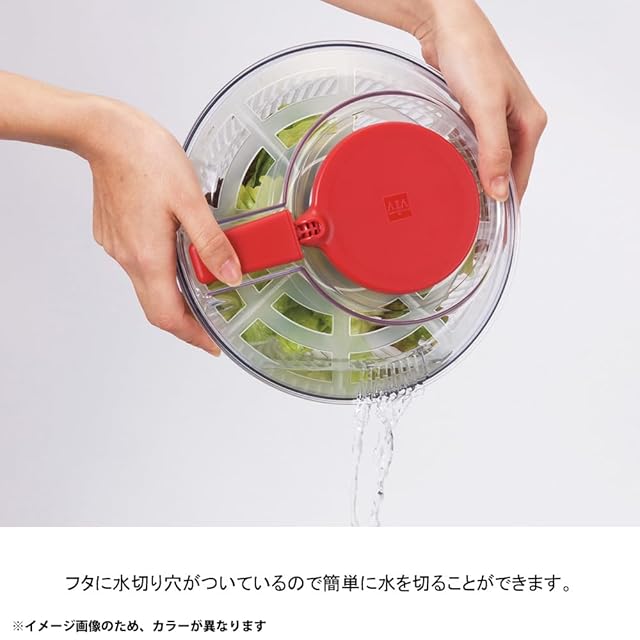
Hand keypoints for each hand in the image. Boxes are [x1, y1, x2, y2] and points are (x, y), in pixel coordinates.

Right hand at [82, 98, 241, 354]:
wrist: (106, 133)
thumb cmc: (145, 158)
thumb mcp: (190, 200)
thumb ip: (212, 242)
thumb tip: (231, 275)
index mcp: (148, 256)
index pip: (169, 315)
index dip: (192, 336)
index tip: (211, 345)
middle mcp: (129, 258)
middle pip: (157, 309)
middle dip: (186, 323)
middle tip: (211, 327)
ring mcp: (118, 247)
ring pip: (148, 288)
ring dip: (174, 297)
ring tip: (203, 293)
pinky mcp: (114, 235)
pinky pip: (139, 266)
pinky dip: (161, 273)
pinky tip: (178, 259)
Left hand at [414, 0, 546, 200]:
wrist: (448, 26)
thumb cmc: (472, 56)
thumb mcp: (486, 109)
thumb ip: (495, 151)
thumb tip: (501, 189)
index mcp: (530, 123)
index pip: (522, 176)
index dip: (507, 202)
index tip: (491, 225)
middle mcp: (517, 122)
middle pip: (507, 170)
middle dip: (490, 192)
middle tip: (470, 217)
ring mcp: (497, 118)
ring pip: (490, 159)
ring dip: (476, 175)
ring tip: (459, 197)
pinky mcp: (477, 113)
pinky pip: (474, 145)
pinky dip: (464, 157)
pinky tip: (451, 167)